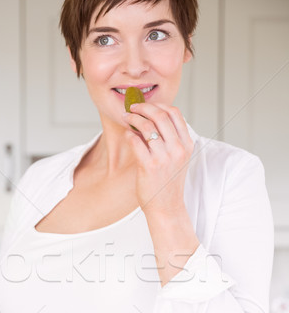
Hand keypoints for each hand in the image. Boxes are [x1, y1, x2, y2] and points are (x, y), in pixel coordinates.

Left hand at [122, 102, 193, 216]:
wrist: (166, 207)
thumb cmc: (169, 183)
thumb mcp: (178, 159)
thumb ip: (171, 140)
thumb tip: (153, 119)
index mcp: (187, 144)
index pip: (175, 114)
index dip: (159, 105)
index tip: (147, 106)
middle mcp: (177, 149)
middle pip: (160, 115)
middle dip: (143, 107)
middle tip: (132, 108)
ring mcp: (164, 157)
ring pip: (146, 126)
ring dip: (133, 119)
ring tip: (126, 118)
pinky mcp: (149, 165)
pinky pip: (135, 141)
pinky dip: (129, 135)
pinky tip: (127, 135)